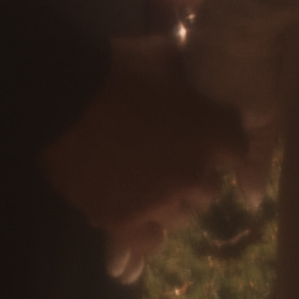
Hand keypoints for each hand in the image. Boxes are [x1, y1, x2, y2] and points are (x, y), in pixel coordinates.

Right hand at [44, 35, 235, 270]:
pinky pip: (147, 242)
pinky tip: (135, 215)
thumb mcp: (165, 56)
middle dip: (193, 174)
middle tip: (167, 158)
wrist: (62, 95)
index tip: (202, 134)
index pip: (236, 149)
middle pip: (208, 189)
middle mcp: (193, 175)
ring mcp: (159, 202)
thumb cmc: (117, 69)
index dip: (218, 141)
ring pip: (180, 216)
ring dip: (169, 202)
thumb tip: (196, 77)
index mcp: (211, 134)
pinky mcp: (123, 221)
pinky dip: (145, 230)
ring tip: (146, 186)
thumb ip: (188, 75)